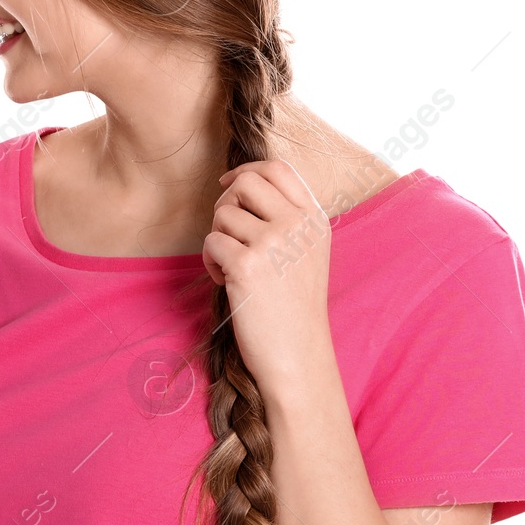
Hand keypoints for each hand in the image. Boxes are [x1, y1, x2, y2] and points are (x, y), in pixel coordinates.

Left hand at [200, 160, 336, 396]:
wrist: (298, 355)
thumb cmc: (293, 307)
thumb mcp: (305, 253)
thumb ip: (285, 218)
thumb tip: (240, 185)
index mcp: (314, 219)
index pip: (278, 169)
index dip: (246, 170)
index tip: (228, 184)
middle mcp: (298, 225)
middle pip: (245, 182)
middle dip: (225, 203)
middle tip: (226, 232)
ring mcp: (274, 243)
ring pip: (223, 213)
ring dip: (217, 237)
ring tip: (230, 267)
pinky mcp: (247, 265)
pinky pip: (211, 241)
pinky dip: (210, 261)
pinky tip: (226, 282)